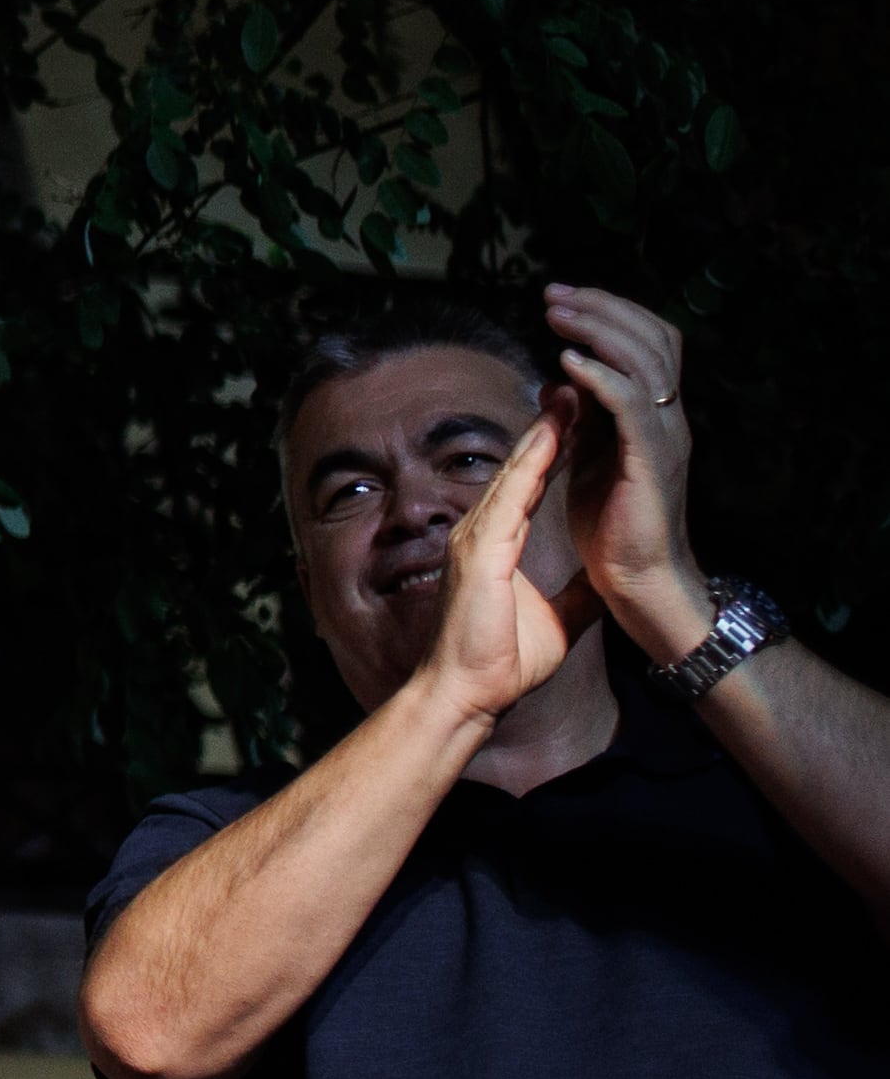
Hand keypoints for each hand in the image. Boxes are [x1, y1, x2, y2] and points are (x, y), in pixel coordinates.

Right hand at [421, 395, 582, 724]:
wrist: (472, 692)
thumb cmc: (504, 662)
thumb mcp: (560, 618)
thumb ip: (578, 593)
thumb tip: (606, 581)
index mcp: (498, 543)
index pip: (530, 485)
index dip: (555, 450)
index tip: (582, 420)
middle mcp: (481, 531)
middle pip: (521, 466)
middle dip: (550, 426)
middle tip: (575, 386)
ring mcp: (477, 537)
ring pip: (516, 471)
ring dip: (544, 432)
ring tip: (569, 395)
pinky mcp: (481, 549)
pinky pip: (512, 495)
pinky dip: (533, 462)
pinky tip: (551, 434)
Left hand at [545, 284, 710, 657]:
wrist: (638, 581)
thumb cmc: (614, 527)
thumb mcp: (593, 459)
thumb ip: (583, 420)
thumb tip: (558, 384)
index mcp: (653, 416)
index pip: (647, 343)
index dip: (610, 314)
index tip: (562, 299)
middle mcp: (666, 418)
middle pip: (651, 338)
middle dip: (602, 309)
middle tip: (555, 295)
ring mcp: (662, 437)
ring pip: (644, 362)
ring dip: (597, 332)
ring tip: (557, 315)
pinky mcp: (649, 462)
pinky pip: (630, 406)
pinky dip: (600, 378)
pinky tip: (568, 362)